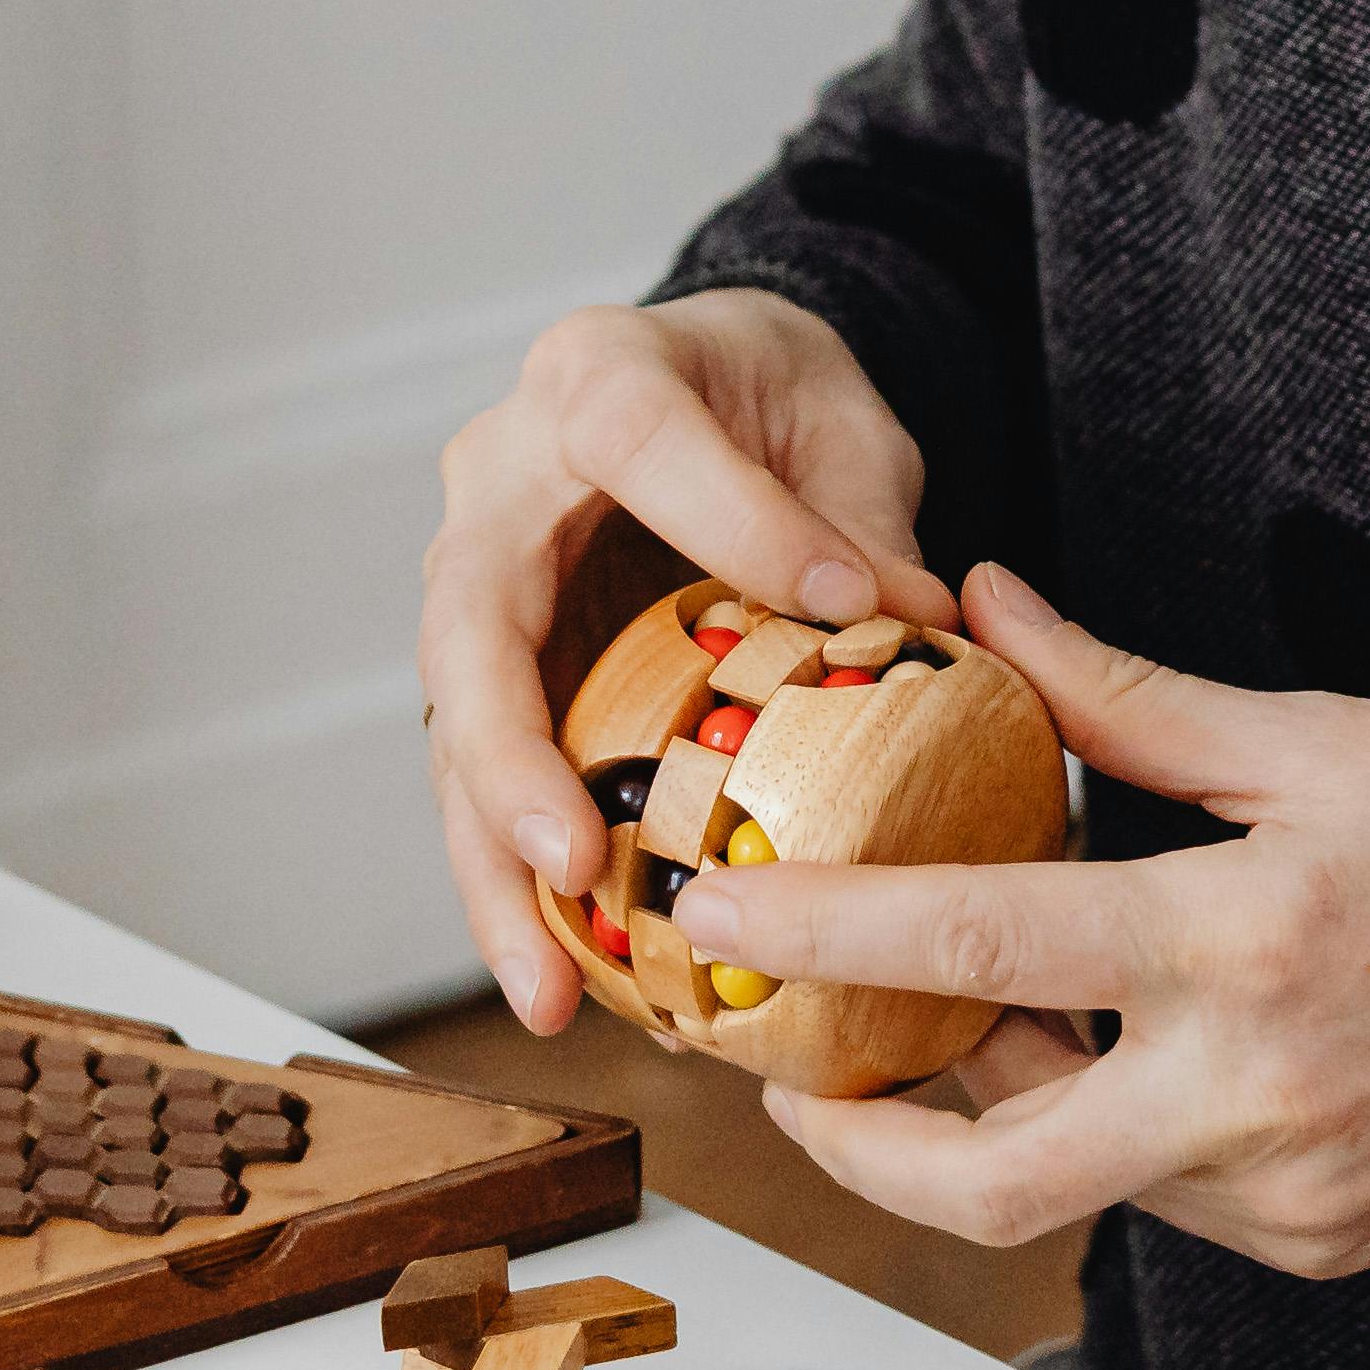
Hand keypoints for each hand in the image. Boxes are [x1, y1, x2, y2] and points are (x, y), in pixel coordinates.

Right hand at [416, 289, 948, 1026]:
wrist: (708, 383)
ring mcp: (479, 580)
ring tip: (552, 995)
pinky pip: (491, 785)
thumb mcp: (841, 422)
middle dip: (508, 759)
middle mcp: (500, 478)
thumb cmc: (773, 394)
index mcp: (595, 374)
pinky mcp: (496, 670)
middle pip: (472, 623)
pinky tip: (583, 985)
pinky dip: (527, 892)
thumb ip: (861, 516)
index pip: (639, 439)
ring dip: (494, 873)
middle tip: (567, 870)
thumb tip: (913, 625)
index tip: (847, 605)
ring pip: (456, 735)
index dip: (738, 522)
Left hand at [671, 566, 1369, 1280]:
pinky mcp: (1330, 1242)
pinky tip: (1107, 1048)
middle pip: (978, 1183)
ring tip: (953, 1015)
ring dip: (991, 1112)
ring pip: (1075, 1187)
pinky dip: (1107, 1130)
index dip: (817, 942)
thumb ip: (1126, 694)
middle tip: (780, 1066)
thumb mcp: (1328, 736)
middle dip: (848, 1140)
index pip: (973, 954)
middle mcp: (1252, 1100)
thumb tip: (977, 602)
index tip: (707, 921)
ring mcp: (1292, 1197)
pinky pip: (1167, 1201)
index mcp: (1240, 946)